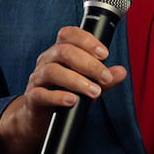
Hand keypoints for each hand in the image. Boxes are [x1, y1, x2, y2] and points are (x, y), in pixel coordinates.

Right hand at [0, 26, 127, 153]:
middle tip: (105, 77)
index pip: (68, 34)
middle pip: (64, 52)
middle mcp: (46, 61)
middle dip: (89, 64)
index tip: (105, 53)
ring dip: (77, 81)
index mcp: (59, 52)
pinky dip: (58, 97)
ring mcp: (37, 79)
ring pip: (53, 71)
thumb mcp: (88, 85)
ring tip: (95, 92)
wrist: (42, 119)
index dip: (87, 40)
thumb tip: (121, 72)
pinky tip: (72, 101)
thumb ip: (103, 79)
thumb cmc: (65, 95)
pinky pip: (41, 94)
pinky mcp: (32, 98)